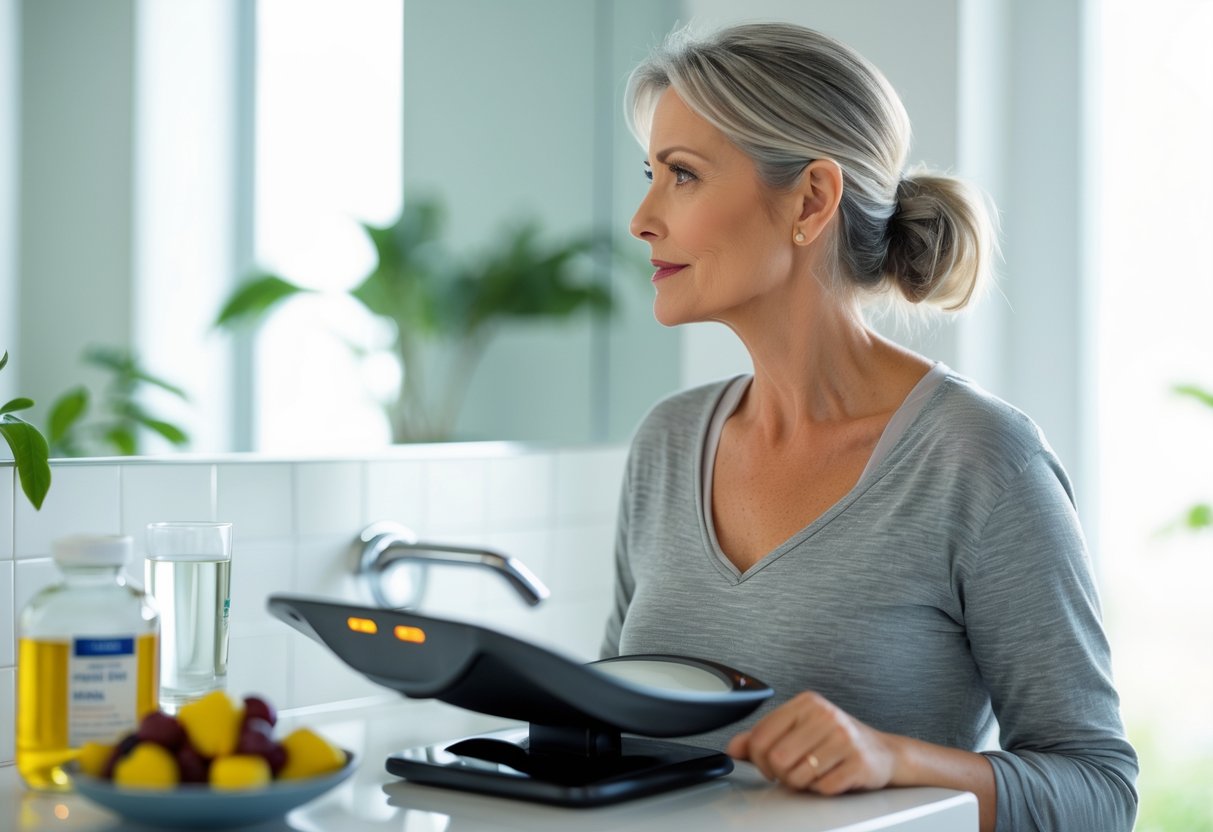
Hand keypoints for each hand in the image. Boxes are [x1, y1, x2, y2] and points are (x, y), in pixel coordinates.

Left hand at [726, 691, 899, 794]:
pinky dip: (821, 789)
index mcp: (806, 703)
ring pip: (796, 776)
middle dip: (780, 774)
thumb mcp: (799, 729)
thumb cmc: (837, 740)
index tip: (768, 764)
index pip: (761, 735)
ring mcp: (843, 738)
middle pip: (776, 758)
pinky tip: (831, 777)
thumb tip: (733, 748)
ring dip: (801, 783)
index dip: (758, 758)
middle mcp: (825, 715)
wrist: (883, 752)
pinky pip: (821, 788)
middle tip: (793, 771)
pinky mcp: (857, 762)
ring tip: (813, 773)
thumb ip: (763, 736)